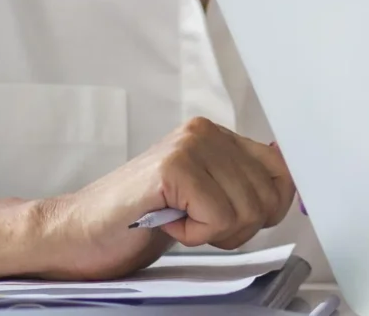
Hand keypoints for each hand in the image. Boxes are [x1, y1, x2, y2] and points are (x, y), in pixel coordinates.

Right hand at [22, 118, 295, 279]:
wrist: (72, 235)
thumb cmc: (135, 223)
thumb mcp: (203, 200)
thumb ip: (243, 188)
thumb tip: (295, 187)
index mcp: (217, 136)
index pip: (283, 171)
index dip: (270, 207)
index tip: (236, 221)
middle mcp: (207, 132)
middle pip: (270, 195)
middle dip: (237, 227)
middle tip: (194, 225)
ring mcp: (190, 145)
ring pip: (248, 209)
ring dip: (213, 232)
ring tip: (177, 221)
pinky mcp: (173, 167)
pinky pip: (220, 216)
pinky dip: (195, 235)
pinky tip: (166, 223)